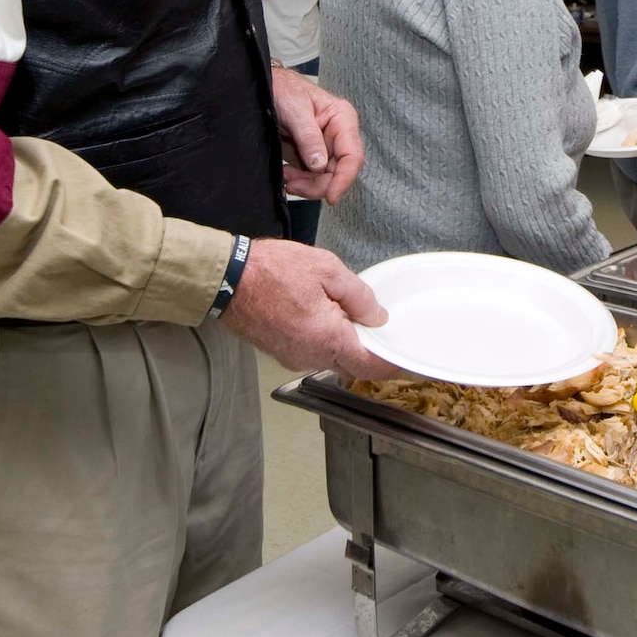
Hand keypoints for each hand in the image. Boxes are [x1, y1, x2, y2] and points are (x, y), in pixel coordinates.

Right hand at [218, 238, 397, 380]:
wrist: (227, 279)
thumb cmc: (271, 271)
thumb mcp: (326, 269)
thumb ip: (358, 296)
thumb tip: (376, 316)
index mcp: (327, 338)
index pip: (370, 366)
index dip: (393, 366)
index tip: (409, 365)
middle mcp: (311, 356)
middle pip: (353, 365)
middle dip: (369, 351)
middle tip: (379, 329)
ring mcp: (293, 357)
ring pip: (333, 359)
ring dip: (345, 343)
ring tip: (344, 311)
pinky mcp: (281, 352)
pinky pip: (314, 352)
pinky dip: (325, 340)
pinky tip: (323, 315)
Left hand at [273, 65, 365, 203]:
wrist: (265, 86)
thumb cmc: (283, 89)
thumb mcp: (294, 110)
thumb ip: (308, 137)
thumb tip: (319, 165)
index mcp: (343, 120)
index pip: (353, 157)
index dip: (344, 179)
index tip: (331, 197)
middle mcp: (338, 136)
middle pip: (338, 173)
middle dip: (317, 184)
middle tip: (292, 184)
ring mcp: (325, 147)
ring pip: (325, 179)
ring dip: (305, 184)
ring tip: (285, 176)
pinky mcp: (311, 155)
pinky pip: (312, 177)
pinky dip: (299, 181)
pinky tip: (286, 174)